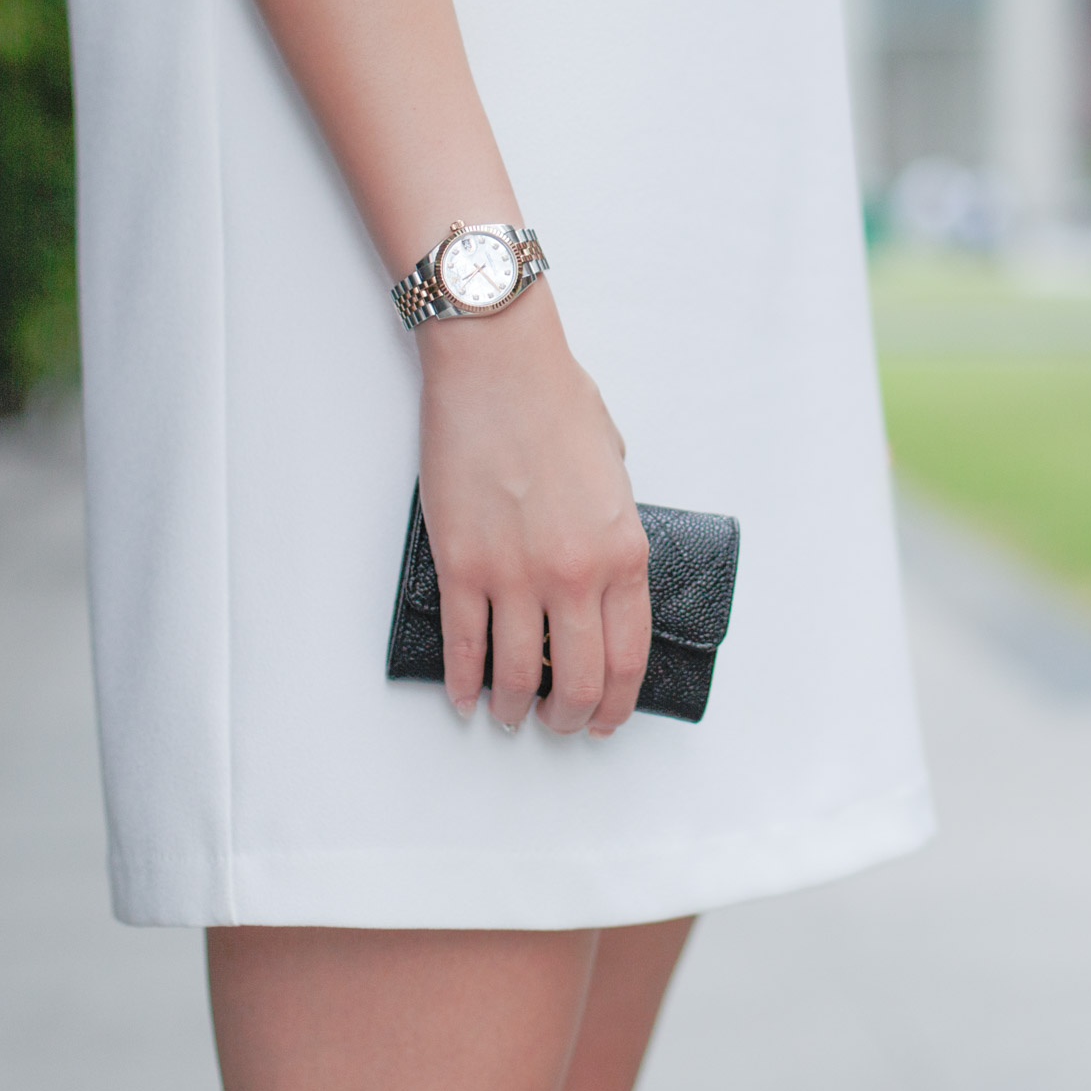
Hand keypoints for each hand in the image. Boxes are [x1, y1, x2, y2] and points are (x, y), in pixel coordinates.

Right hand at [415, 282, 650, 734]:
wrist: (499, 367)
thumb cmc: (555, 403)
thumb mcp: (615, 471)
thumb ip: (614, 526)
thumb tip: (601, 563)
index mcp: (624, 553)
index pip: (628, 656)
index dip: (616, 701)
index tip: (604, 717)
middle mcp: (575, 575)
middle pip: (578, 679)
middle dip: (569, 715)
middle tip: (559, 723)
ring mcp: (515, 575)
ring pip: (518, 673)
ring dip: (514, 706)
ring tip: (511, 714)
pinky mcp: (462, 565)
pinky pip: (463, 645)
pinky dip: (463, 680)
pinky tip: (465, 694)